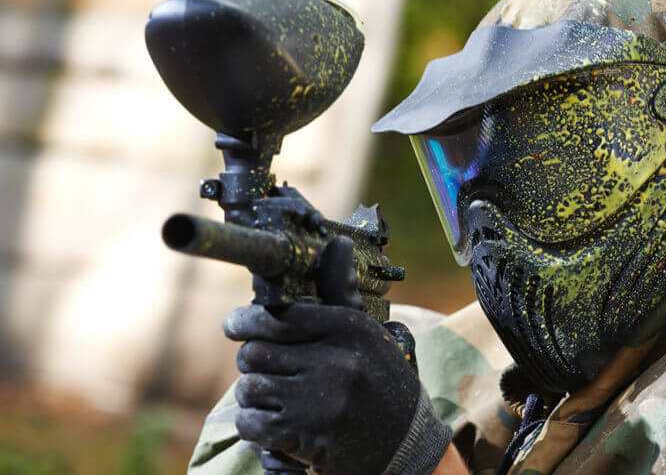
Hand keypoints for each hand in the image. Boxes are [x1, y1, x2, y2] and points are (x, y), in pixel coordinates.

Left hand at [224, 240, 449, 473]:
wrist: (407, 444)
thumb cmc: (382, 383)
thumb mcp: (369, 335)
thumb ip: (342, 294)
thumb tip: (339, 243)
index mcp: (349, 329)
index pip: (279, 316)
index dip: (246, 321)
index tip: (235, 326)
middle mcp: (336, 361)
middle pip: (254, 352)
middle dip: (251, 362)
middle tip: (262, 369)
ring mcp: (321, 400)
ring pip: (249, 388)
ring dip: (253, 397)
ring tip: (272, 399)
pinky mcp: (307, 436)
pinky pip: (252, 423)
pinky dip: (255, 427)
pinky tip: (273, 425)